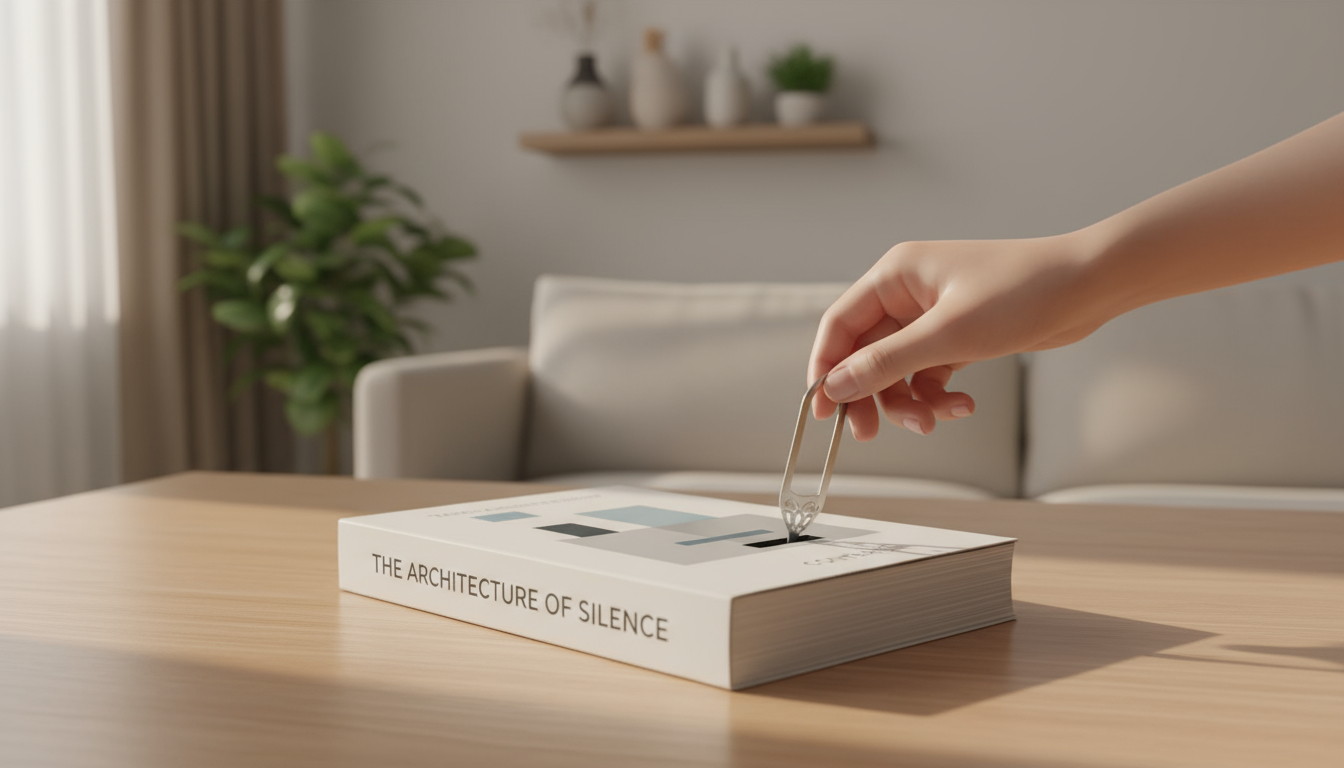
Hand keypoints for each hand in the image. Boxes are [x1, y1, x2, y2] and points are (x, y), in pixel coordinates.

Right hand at [808, 232, 1113, 439]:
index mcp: (895, 275)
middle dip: (871, 395)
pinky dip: (938, 396)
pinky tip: (962, 406)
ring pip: (899, 371)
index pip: (839, 325)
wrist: (1089, 285)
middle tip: (868, 433)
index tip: (822, 410)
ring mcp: (933, 316)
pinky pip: (929, 374)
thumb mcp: (948, 335)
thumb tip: (835, 386)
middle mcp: (908, 293)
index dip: (825, 368)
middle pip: (866, 354)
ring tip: (934, 421)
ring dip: (910, 402)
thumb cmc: (1023, 291)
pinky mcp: (958, 336)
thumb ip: (885, 364)